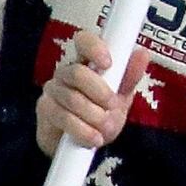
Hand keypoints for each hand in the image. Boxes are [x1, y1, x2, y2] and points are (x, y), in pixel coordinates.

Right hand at [36, 27, 145, 157]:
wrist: (83, 143)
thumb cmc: (102, 113)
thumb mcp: (121, 96)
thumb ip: (130, 76)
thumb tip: (142, 53)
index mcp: (87, 62)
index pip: (83, 41)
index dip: (94, 48)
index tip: (108, 63)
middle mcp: (66, 72)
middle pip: (76, 73)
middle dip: (99, 92)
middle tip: (112, 106)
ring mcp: (53, 90)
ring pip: (71, 98)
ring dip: (94, 116)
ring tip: (105, 126)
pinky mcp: (44, 110)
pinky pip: (62, 118)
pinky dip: (82, 130)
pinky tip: (93, 138)